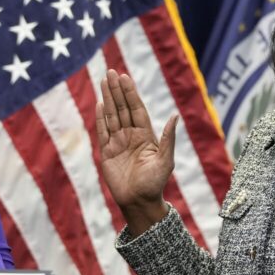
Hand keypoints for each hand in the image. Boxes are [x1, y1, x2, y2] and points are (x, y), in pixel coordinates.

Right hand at [96, 69, 175, 233]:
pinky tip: (99, 103)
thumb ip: (168, 138)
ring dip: (107, 98)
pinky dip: (100, 117)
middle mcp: (131, 135)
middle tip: (110, 71)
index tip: (125, 77)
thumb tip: (175, 116)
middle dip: (116, 90)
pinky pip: (102, 131)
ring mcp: (117, 143)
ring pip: (111, 116)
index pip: (136, 109)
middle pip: (122, 108)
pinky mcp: (106, 152)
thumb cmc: (155, 183)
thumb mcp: (165, 161)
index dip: (130, 93)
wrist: (139, 202)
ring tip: (103, 80)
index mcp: (145, 135)